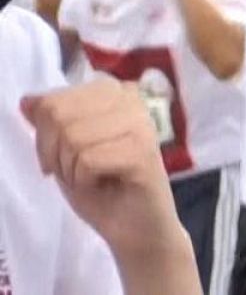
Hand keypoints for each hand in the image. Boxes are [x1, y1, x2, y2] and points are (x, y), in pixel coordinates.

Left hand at [20, 78, 184, 262]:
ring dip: (70, 169)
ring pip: (72, 137)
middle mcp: (130, 100)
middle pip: (58, 115)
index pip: (53, 101)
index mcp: (113, 93)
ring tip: (91, 179)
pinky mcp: (143, 152)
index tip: (61, 157)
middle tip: (75, 171)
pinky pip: (88, 159)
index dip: (45, 135)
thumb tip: (27, 101)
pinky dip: (84, 180)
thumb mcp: (64, 151)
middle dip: (55, 153)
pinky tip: (104, 185)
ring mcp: (141, 124)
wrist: (136, 228)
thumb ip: (49, 123)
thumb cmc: (102, 188)